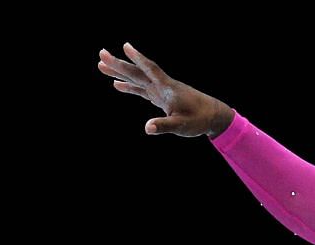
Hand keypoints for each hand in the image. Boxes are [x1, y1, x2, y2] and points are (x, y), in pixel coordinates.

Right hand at [96, 42, 230, 137]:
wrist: (213, 117)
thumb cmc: (200, 120)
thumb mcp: (182, 126)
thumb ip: (164, 126)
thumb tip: (147, 128)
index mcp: (167, 89)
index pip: (150, 70)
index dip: (139, 59)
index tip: (125, 46)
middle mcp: (162, 86)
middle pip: (138, 72)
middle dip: (119, 64)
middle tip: (101, 54)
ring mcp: (160, 91)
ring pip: (137, 79)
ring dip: (120, 73)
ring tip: (101, 66)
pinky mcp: (161, 98)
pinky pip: (142, 90)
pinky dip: (130, 87)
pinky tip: (117, 85)